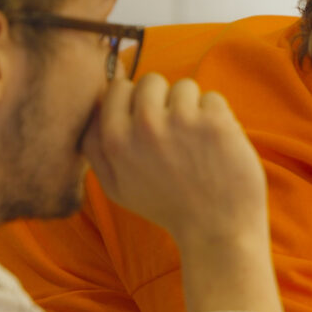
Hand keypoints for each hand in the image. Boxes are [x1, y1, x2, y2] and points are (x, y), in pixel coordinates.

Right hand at [82, 73, 267, 251]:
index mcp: (115, 140)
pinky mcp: (215, 123)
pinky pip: (213, 99)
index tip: (148, 120)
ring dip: (193, 109)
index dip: (134, 100)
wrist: (217, 230)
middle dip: (164, 101)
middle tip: (176, 134)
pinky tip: (216, 148)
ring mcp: (182, 121)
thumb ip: (96, 147)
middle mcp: (144, 126)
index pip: (116, 88)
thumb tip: (92, 105)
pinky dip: (218, 119)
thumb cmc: (168, 208)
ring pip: (185, 87)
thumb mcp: (116, 187)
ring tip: (196, 144)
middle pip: (151, 81)